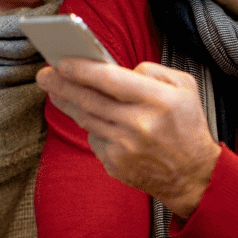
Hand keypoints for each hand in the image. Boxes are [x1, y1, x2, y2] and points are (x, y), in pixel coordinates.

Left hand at [36, 58, 219, 217]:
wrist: (193, 176)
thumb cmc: (187, 125)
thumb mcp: (185, 88)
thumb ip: (152, 71)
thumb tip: (117, 69)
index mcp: (159, 101)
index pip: (110, 80)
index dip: (82, 69)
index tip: (62, 61)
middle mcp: (139, 125)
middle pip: (89, 100)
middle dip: (61, 84)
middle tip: (44, 74)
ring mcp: (125, 148)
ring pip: (86, 119)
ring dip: (67, 102)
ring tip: (55, 89)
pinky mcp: (115, 165)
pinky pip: (94, 138)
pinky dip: (90, 126)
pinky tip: (89, 116)